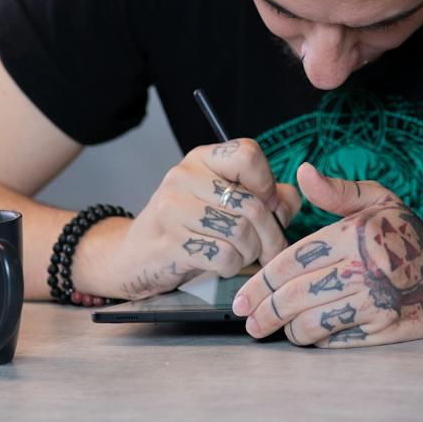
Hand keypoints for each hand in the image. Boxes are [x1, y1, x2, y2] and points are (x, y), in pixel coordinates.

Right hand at [76, 138, 301, 303]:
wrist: (133, 257)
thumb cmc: (188, 229)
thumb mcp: (224, 204)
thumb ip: (265, 198)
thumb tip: (288, 203)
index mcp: (201, 160)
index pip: (247, 154)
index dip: (266, 183)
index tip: (265, 203)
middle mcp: (184, 177)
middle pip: (252, 204)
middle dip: (270, 235)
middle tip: (270, 250)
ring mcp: (173, 208)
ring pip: (241, 233)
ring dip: (250, 253)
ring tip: (241, 256)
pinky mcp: (170, 242)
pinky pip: (223, 256)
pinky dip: (231, 267)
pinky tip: (221, 265)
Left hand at [233, 163, 422, 346]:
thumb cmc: (410, 234)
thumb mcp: (378, 201)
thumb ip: (336, 191)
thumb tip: (301, 172)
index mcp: (353, 235)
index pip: (291, 263)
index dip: (260, 283)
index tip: (242, 299)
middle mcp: (361, 269)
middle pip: (294, 298)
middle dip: (264, 314)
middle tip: (250, 323)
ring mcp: (372, 303)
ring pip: (309, 325)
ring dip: (288, 330)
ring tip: (281, 328)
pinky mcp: (382, 330)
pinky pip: (334, 341)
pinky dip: (317, 340)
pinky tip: (311, 333)